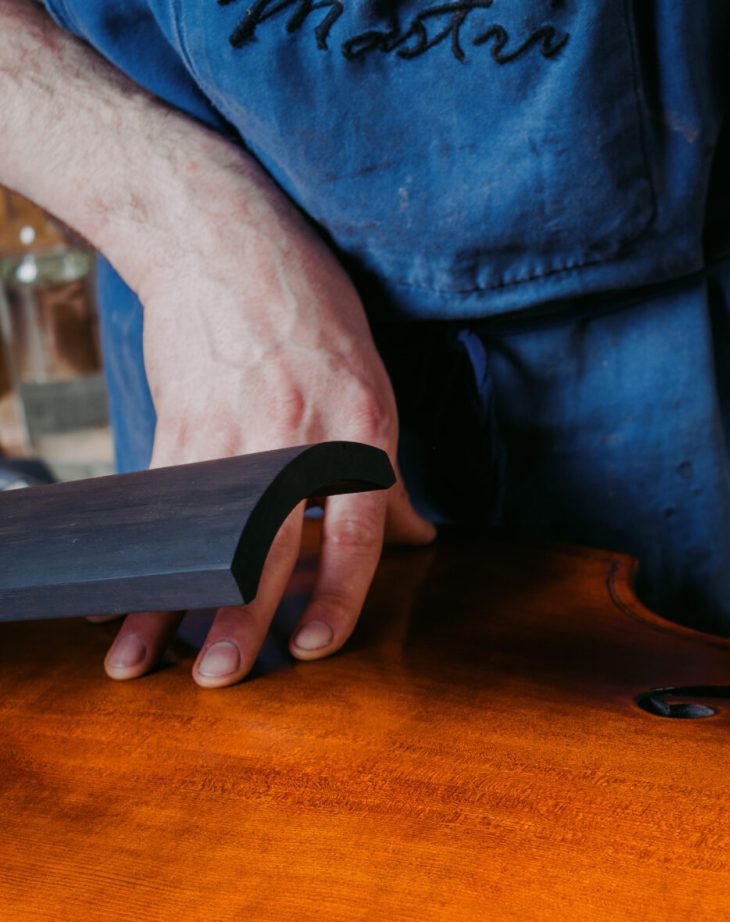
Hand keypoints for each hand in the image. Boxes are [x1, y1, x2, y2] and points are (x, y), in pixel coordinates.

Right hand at [103, 200, 433, 686]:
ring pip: (200, 536)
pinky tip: (110, 598)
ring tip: (137, 662)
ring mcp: (229, 429)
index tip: (315, 647)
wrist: (220, 233)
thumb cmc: (309, 311)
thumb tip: (417, 538)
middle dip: (240, 618)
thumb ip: (385, 471)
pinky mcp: (176, 420)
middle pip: (268, 547)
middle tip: (222, 678)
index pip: (356, 534)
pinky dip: (135, 554)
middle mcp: (296, 436)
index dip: (337, 596)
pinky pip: (156, 505)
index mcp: (358, 430)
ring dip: (165, 603)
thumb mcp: (372, 382)